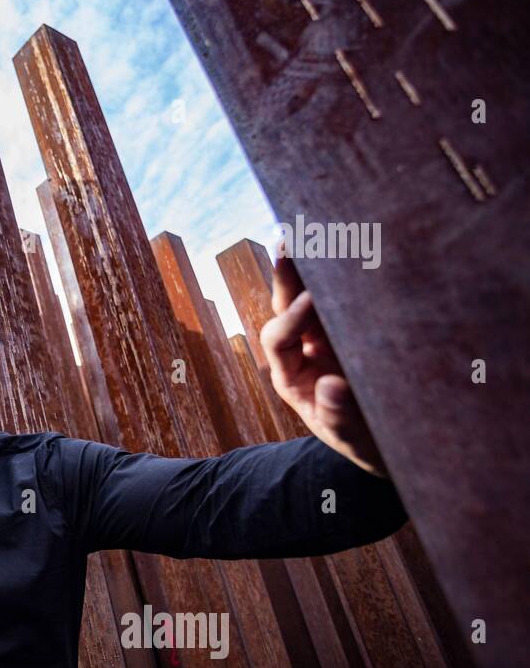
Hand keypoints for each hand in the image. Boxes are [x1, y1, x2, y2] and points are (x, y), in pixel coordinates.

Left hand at [259, 240, 388, 477]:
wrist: (388, 441)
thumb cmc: (364, 441)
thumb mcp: (352, 437)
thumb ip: (339, 416)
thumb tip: (329, 386)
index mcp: (291, 375)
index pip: (279, 339)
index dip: (290, 320)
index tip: (309, 302)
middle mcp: (304, 348)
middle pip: (285, 305)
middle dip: (288, 275)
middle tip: (291, 240)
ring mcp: (328, 334)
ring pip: (313, 293)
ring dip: (314, 263)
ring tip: (315, 226)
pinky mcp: (354, 326)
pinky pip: (345, 296)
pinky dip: (346, 272)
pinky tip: (354, 243)